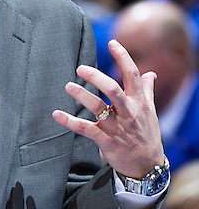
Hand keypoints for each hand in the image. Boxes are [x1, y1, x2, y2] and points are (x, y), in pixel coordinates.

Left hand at [52, 39, 164, 179]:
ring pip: (98, 108)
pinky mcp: (106, 142)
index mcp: (140, 103)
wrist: (147, 166)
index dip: (123, 57)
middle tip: (80, 68)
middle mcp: (129, 113)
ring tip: (68, 86)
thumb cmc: (148, 136)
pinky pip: (86, 130)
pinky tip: (56, 114)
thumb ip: (147, 91)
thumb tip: (150, 74)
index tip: (112, 42)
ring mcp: (117, 128)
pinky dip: (70, 122)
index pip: (133, 75)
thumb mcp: (151, 112)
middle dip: (96, 77)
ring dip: (82, 96)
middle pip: (113, 89)